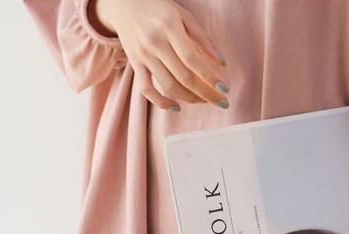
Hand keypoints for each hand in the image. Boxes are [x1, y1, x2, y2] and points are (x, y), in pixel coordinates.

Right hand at [89, 0, 229, 110]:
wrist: (124, 3)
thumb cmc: (159, 9)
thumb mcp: (183, 16)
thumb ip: (203, 38)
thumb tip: (221, 64)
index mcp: (169, 26)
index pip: (193, 59)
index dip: (210, 77)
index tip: (225, 89)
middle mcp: (155, 42)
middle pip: (183, 76)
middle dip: (205, 93)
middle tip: (220, 102)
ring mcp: (143, 55)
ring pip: (168, 85)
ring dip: (189, 98)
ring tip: (203, 100)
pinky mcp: (135, 64)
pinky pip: (146, 89)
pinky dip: (161, 103)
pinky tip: (176, 107)